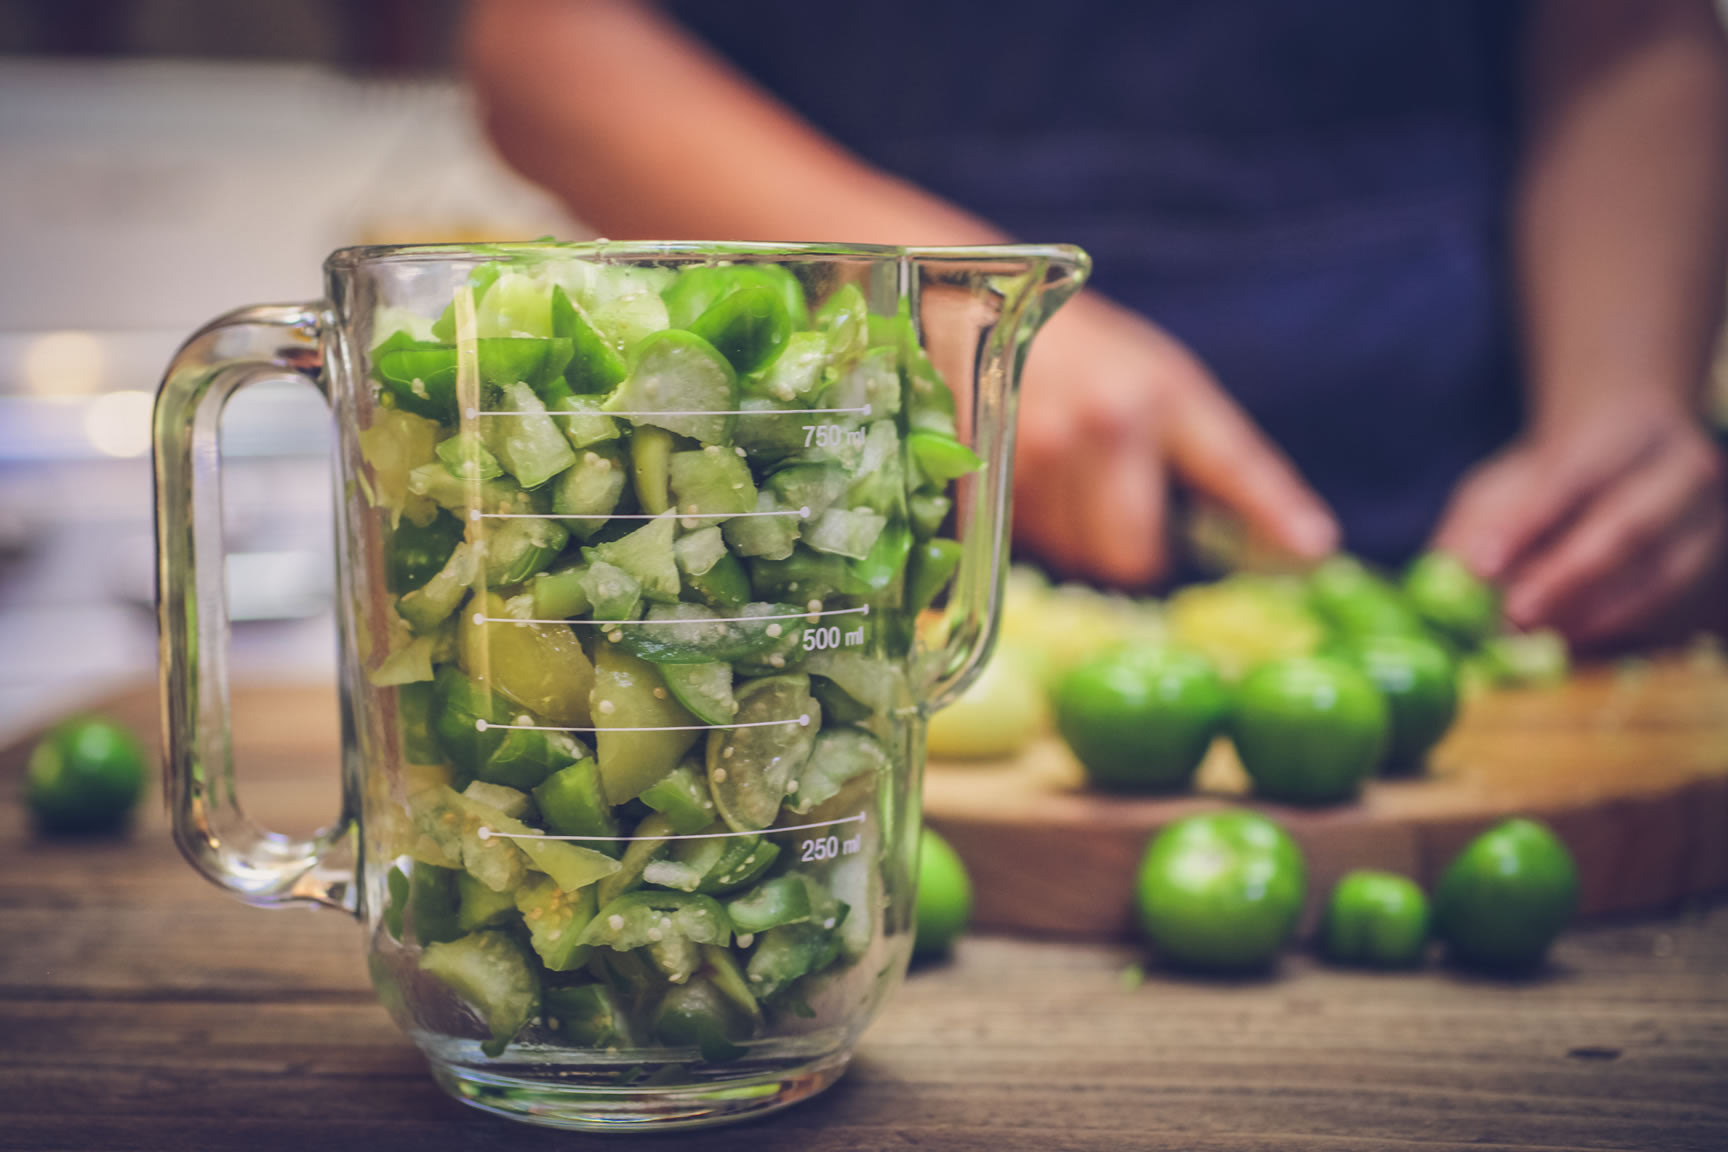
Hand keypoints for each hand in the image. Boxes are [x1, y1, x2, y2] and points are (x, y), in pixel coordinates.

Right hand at [1011, 295, 1338, 585]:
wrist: (980, 306)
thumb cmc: (1087, 354)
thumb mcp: (1165, 386)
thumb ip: (1225, 462)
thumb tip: (1308, 547)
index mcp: (1163, 395)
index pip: (1231, 467)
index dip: (1273, 513)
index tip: (1312, 550)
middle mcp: (1103, 425)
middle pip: (1130, 557)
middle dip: (1133, 556)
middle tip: (1130, 525)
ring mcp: (1037, 454)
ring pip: (1071, 554)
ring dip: (1076, 539)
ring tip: (1070, 482)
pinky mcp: (984, 475)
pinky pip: (1025, 544)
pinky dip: (1034, 533)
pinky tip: (1034, 487)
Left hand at [1432, 401, 1726, 647]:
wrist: (1634, 462)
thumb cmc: (1553, 480)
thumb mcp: (1505, 485)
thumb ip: (1476, 529)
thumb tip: (1445, 583)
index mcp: (1625, 432)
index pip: (1569, 478)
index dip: (1525, 524)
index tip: (1482, 564)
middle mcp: (1680, 470)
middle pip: (1628, 527)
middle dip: (1567, 577)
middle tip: (1514, 616)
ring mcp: (1708, 518)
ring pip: (1661, 573)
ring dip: (1596, 613)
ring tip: (1538, 638)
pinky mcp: (1713, 563)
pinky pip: (1673, 604)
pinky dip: (1620, 626)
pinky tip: (1572, 640)